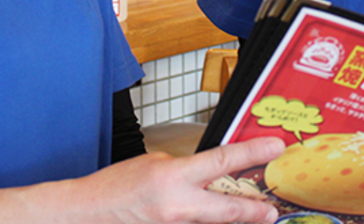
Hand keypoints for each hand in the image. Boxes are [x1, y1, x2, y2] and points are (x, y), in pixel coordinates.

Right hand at [81, 136, 285, 223]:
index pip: (223, 161)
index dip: (253, 152)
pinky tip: (212, 216)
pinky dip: (206, 221)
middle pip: (230, 209)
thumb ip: (186, 169)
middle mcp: (178, 207)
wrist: (88, 214)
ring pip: (213, 222)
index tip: (275, 147)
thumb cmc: (116, 187)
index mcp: (174, 178)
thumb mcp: (154, 165)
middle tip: (273, 210)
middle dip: (255, 210)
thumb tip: (213, 172)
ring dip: (230, 217)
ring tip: (251, 214)